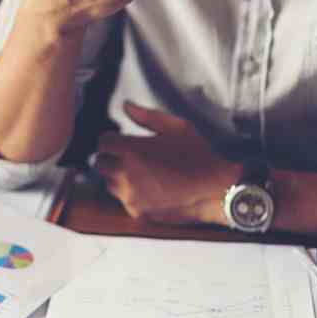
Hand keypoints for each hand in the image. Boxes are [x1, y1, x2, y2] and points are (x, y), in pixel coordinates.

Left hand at [94, 101, 238, 224]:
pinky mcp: (137, 211)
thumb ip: (147, 116)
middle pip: (101, 163)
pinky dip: (131, 194)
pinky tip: (149, 189)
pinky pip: (123, 200)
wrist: (215, 190)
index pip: (104, 142)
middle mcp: (124, 173)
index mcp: (131, 150)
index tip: (124, 141)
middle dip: (112, 158)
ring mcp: (129, 195)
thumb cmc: (197, 155)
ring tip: (141, 173)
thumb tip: (126, 106)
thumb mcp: (176, 127)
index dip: (114, 140)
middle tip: (131, 157)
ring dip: (118, 176)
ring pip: (109, 183)